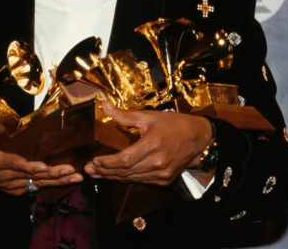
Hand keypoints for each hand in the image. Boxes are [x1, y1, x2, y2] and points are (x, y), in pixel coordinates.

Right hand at [0, 113, 82, 203]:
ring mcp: (14, 183)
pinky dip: (55, 183)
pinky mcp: (19, 186)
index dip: (28, 166)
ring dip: (58, 180)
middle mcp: (6, 176)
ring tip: (77, 175)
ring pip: (38, 182)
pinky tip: (70, 179)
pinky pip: (38, 185)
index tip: (42, 166)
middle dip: (52, 173)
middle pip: (32, 175)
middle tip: (70, 169)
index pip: (12, 164)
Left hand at [84, 101, 213, 185]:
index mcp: (153, 144)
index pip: (125, 159)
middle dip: (105, 171)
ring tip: (97, 173)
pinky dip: (126, 179)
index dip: (107, 162)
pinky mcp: (165, 180)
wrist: (198, 138)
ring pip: (131, 179)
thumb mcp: (149, 116)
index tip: (94, 160)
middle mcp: (158, 162)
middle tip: (89, 169)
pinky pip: (140, 181)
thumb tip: (104, 104)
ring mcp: (162, 174)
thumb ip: (124, 115)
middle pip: (126, 171)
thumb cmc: (174, 124)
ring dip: (112, 177)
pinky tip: (114, 176)